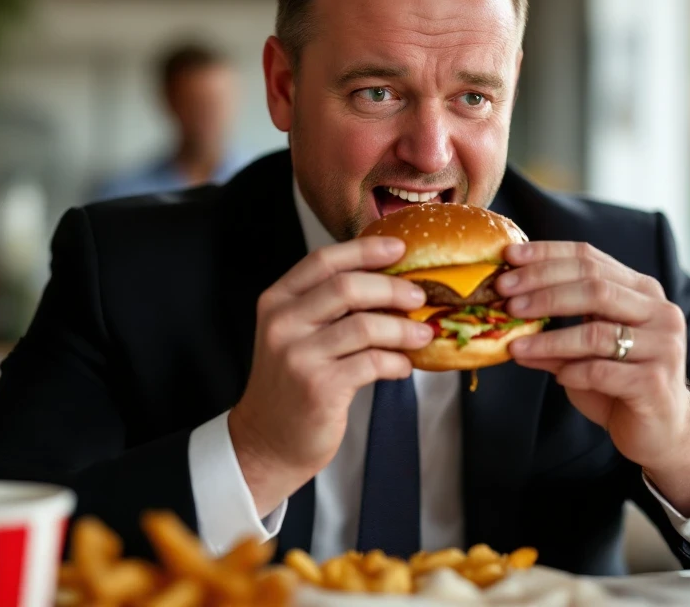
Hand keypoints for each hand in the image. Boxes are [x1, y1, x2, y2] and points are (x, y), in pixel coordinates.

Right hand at [229, 237, 433, 516]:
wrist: (267, 440)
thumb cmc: (292, 383)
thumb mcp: (296, 334)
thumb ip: (328, 307)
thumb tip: (390, 281)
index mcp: (277, 301)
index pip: (323, 261)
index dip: (364, 249)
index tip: (399, 247)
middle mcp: (283, 323)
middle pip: (347, 287)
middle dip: (391, 287)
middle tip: (419, 294)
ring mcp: (298, 356)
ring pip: (365, 326)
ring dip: (403, 328)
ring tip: (422, 334)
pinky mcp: (319, 388)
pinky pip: (371, 363)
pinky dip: (396, 362)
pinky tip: (404, 367)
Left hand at [496, 241, 689, 514]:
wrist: (661, 430)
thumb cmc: (618, 382)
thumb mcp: (581, 351)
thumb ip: (552, 330)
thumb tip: (504, 310)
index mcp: (640, 290)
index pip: (590, 258)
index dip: (547, 254)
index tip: (508, 257)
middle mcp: (658, 310)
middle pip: (594, 286)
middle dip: (543, 289)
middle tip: (506, 298)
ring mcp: (662, 345)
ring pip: (596, 332)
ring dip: (549, 339)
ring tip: (515, 345)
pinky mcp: (656, 382)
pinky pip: (603, 371)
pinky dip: (573, 372)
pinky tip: (556, 377)